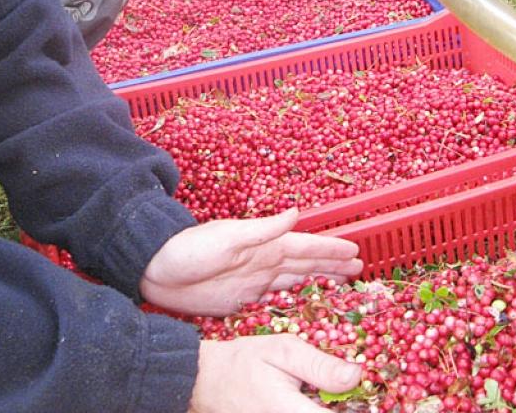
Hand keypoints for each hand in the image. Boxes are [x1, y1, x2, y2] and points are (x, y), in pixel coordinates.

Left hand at [140, 207, 362, 315]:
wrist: (155, 269)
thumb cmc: (189, 250)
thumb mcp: (228, 237)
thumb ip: (263, 229)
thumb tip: (296, 212)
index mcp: (265, 245)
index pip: (306, 248)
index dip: (331, 250)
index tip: (356, 251)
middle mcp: (264, 262)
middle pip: (306, 265)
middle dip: (332, 265)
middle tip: (359, 268)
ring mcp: (253, 281)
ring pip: (295, 281)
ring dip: (318, 280)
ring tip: (341, 282)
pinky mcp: (241, 300)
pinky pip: (275, 300)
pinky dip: (293, 299)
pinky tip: (303, 302)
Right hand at [189, 335, 362, 412]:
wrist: (205, 382)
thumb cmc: (242, 362)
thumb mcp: (281, 350)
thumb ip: (319, 365)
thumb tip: (357, 375)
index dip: (365, 409)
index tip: (381, 401)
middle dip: (349, 408)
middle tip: (363, 394)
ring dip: (334, 408)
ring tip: (342, 395)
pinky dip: (318, 410)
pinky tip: (320, 400)